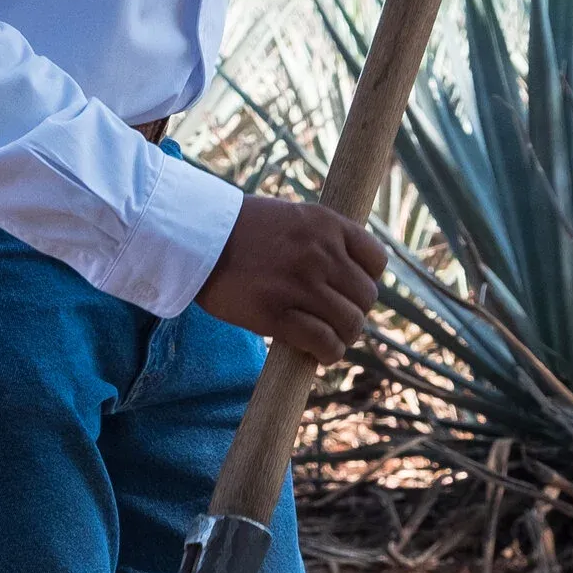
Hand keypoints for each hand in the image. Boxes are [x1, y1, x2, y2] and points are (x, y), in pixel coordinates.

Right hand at [196, 191, 385, 361]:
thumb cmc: (240, 231)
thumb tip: (347, 273)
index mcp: (327, 224)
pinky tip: (319, 354)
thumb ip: (322, 239)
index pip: (377, 260)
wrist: (196, 240)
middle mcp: (320, 252)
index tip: (348, 289)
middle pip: (366, 297)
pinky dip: (328, 353)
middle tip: (335, 319)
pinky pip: (324, 343)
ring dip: (343, 336)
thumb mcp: (291, 218)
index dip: (365, 280)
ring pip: (351, 323)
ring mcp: (300, 284)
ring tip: (328, 339)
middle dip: (354, 312)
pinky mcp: (278, 314)